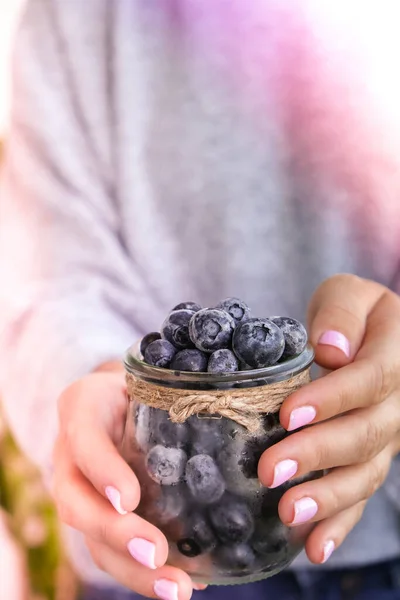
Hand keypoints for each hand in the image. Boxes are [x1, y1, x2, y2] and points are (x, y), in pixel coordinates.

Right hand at [52, 364, 194, 599]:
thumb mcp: (147, 373)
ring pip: (94, 540)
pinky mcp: (102, 517)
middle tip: (156, 553)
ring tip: (178, 589)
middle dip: (116, 535)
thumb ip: (167, 388)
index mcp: (81, 410)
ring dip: (134, 570)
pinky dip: (147, 572)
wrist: (118, 398)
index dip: (103, 472)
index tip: (129, 498)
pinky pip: (115, 552)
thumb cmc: (139, 383)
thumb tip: (229, 409)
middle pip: (79, 505)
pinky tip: (187, 582)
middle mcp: (71, 457)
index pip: (84, 440)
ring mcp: (83, 493)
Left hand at [258, 274, 399, 563]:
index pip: (369, 380)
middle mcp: (399, 402)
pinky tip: (314, 546)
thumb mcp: (349, 294)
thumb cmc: (354, 314)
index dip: (331, 399)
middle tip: (270, 471)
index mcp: (395, 354)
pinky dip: (340, 523)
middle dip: (317, 455)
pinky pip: (363, 494)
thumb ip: (341, 315)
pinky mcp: (372, 459)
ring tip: (289, 514)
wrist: (376, 336)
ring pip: (366, 472)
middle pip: (365, 433)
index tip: (288, 414)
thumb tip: (330, 350)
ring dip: (328, 498)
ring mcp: (389, 436)